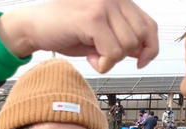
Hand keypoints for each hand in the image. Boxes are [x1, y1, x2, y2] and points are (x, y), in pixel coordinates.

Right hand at [0, 0, 158, 72]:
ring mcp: (104, 6)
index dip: (150, 48)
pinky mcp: (92, 19)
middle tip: (102, 55)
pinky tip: (90, 59)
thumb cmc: (65, 30)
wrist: (35, 26)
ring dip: (110, 61)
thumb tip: (142, 53)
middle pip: (139, 39)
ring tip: (93, 56)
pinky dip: (103, 64)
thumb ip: (121, 38)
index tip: (140, 62)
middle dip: (123, 56)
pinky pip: (112, 52)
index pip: (150, 26)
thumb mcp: (99, 36)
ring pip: (127, 47)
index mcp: (119, 1)